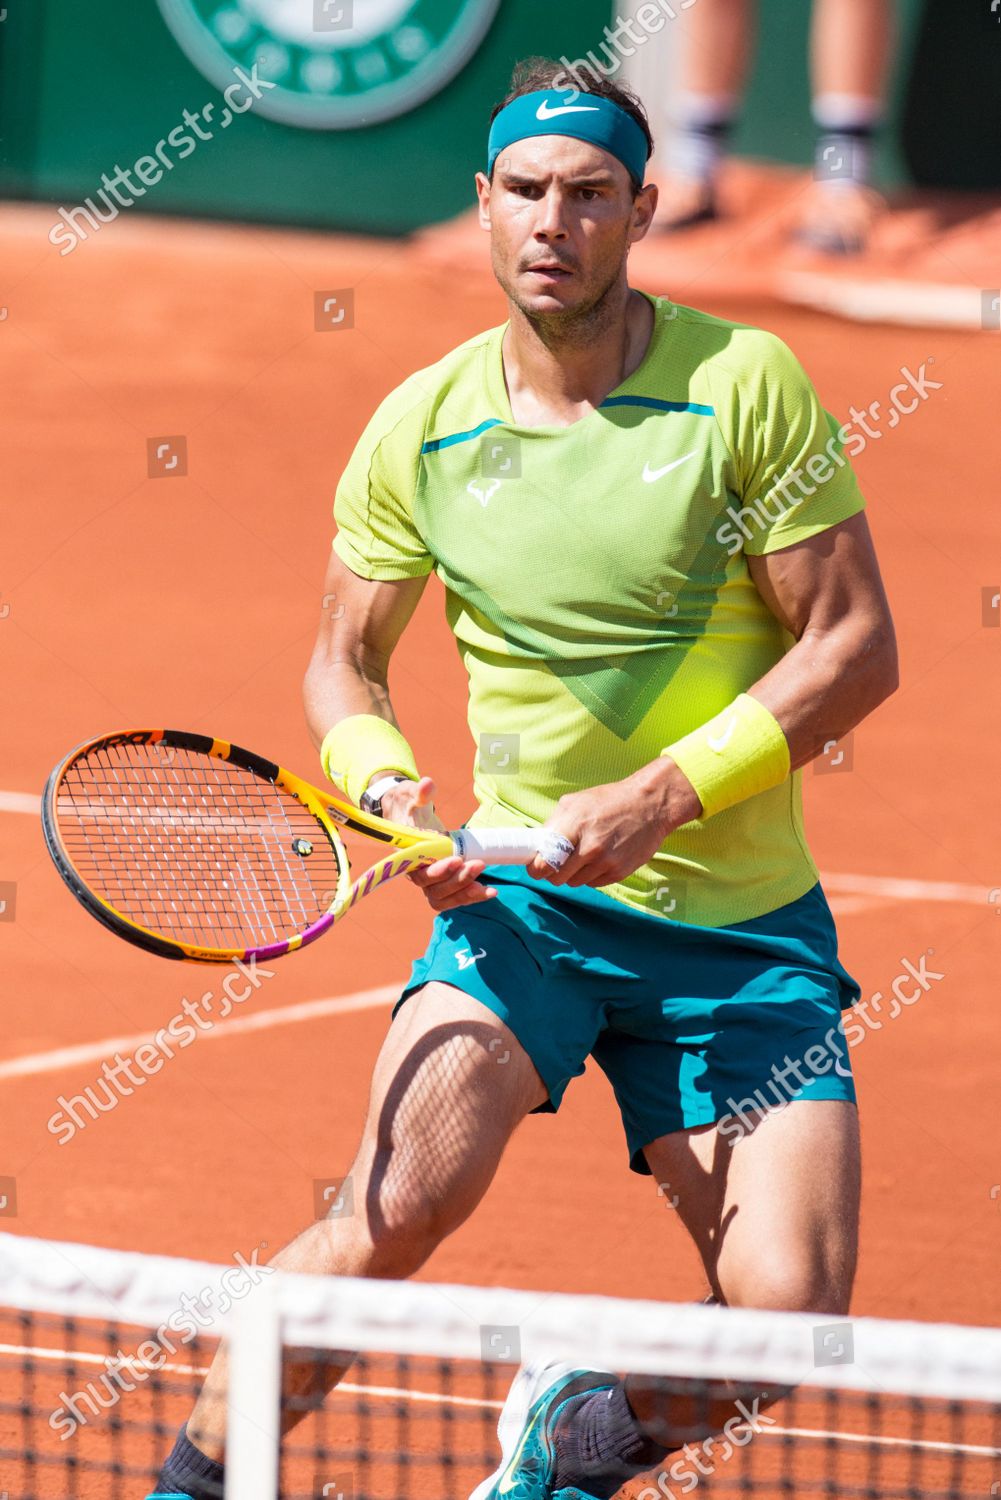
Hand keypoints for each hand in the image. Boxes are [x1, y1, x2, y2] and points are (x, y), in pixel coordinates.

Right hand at [378, 775, 497, 912]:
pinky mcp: (442, 883)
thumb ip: (420, 792)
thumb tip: (428, 785)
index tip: (457, 859)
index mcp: (407, 855)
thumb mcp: (411, 795)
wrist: (408, 814)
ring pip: (444, 898)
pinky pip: (454, 897)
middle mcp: (415, 873)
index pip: (420, 872)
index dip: (438, 870)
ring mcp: (429, 881)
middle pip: (434, 889)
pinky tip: (490, 891)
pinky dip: (471, 897)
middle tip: (478, 864)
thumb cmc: (409, 805)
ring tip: (487, 887)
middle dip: (458, 880)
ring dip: (466, 894)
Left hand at [525, 759, 701, 887]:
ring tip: (582, 856)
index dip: (535, 869)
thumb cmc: (610, 800)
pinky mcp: (619, 872)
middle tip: (556, 863)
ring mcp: (606, 862)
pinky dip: (591, 875)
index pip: (543, 862)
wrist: (651, 804)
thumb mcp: (576, 802)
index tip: (534, 867)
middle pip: (556, 877)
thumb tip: (537, 845)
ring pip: (574, 882)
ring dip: (572, 874)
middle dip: (552, 872)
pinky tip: (598, 858)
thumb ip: (554, 824)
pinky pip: (593, 883)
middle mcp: (590, 848)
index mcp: (574, 826)